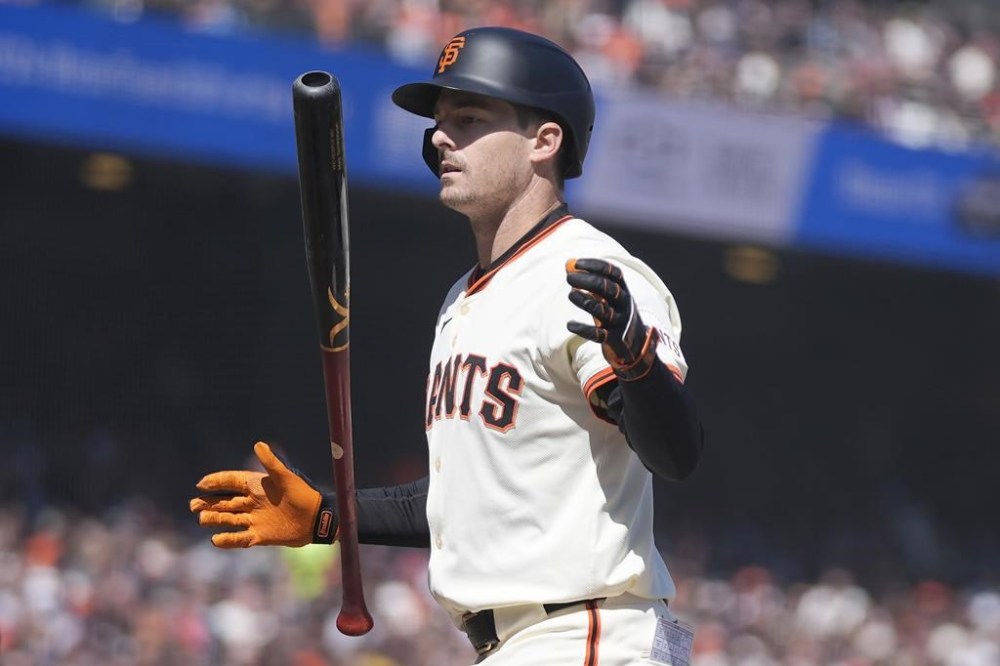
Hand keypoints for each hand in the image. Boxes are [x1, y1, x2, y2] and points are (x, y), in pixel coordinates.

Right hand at [189, 441, 335, 547]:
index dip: (216, 482)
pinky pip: (240, 538)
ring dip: (215, 518)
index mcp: (258, 486)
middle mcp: (253, 502)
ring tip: (202, 518)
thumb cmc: (304, 494)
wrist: (318, 518)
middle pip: (225, 501)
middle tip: (193, 505)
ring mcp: (255, 519)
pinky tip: (216, 540)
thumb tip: (258, 444)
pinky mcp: (260, 535)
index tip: (201, 484)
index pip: (232, 482)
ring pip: (229, 519)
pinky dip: (228, 540)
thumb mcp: (287, 477)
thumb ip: (272, 463)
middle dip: (208, 502)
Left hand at [566, 258, 658, 380]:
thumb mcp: (606, 296)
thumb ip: (588, 281)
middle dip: (587, 281)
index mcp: (624, 290)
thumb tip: (568, 264)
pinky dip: (583, 329)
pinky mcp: (613, 339)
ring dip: (584, 301)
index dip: (596, 266)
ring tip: (570, 294)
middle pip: (608, 289)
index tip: (577, 263)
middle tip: (569, 277)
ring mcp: (619, 322)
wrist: (635, 344)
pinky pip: (598, 334)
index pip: (613, 273)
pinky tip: (569, 324)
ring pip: (602, 310)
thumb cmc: (614, 313)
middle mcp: (623, 304)